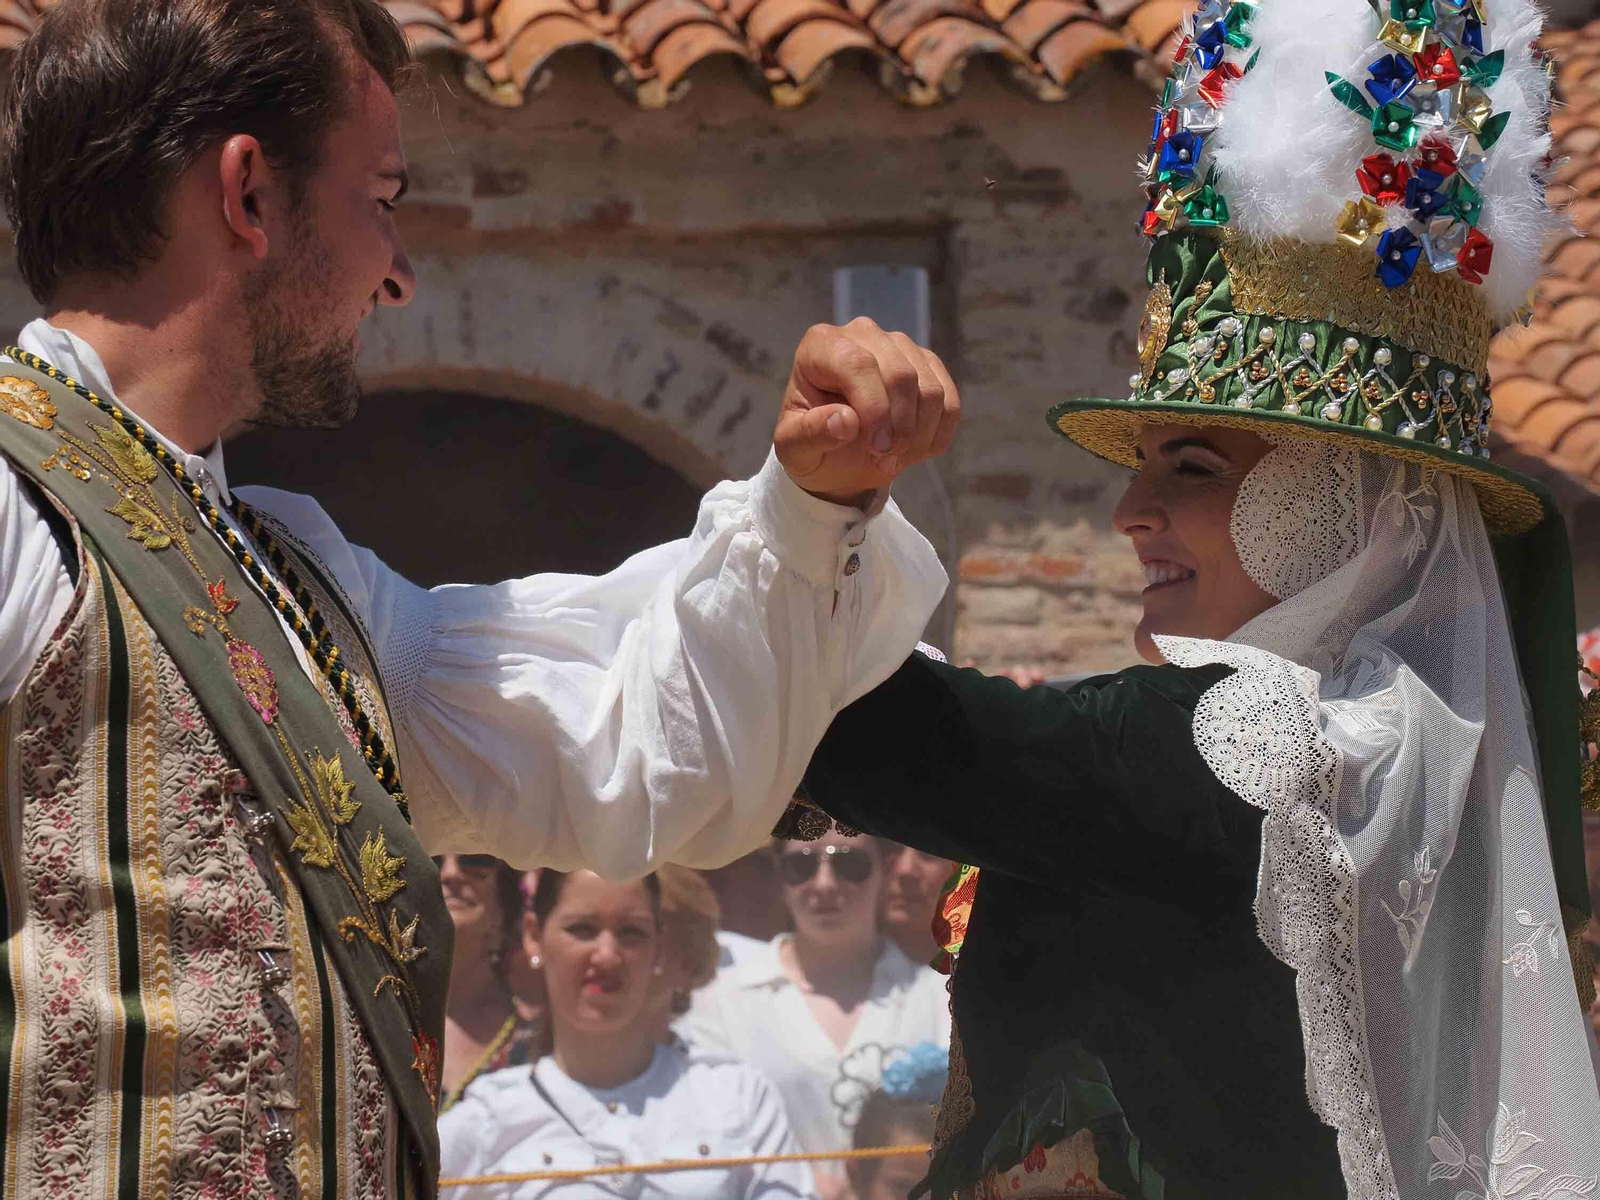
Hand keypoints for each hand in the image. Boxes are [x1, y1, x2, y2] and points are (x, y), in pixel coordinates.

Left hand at [775, 317, 960, 507]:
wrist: (835, 452)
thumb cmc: (810, 443)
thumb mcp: (794, 449)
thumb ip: (810, 434)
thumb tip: (846, 421)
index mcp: (821, 346)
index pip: (858, 364)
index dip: (874, 408)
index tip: (877, 448)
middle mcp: (862, 334)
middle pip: (900, 374)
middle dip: (900, 428)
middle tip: (885, 462)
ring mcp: (899, 346)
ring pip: (930, 389)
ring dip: (919, 436)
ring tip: (894, 461)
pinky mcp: (926, 365)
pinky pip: (949, 400)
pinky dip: (938, 434)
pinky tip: (914, 451)